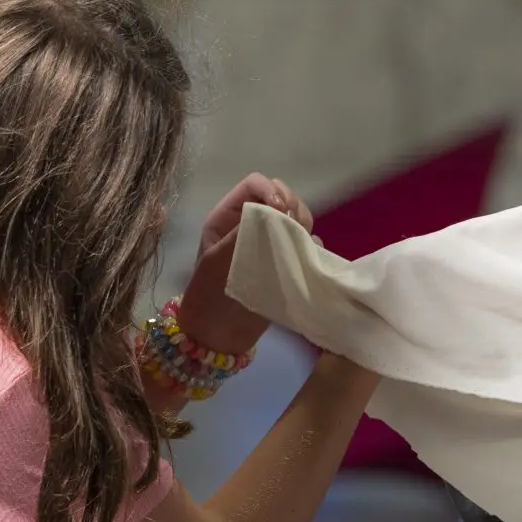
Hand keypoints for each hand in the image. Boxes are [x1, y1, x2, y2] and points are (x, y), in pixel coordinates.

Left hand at [176, 174, 312, 358]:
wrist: (217, 336)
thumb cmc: (209, 296)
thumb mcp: (218, 259)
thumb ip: (245, 231)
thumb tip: (279, 211)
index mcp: (228, 217)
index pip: (255, 185)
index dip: (272, 190)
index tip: (281, 211)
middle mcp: (251, 225)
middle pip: (282, 197)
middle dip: (293, 207)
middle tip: (294, 228)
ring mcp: (270, 243)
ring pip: (297, 219)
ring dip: (303, 225)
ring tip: (299, 244)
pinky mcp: (286, 262)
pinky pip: (308, 244)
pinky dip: (312, 246)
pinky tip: (307, 258)